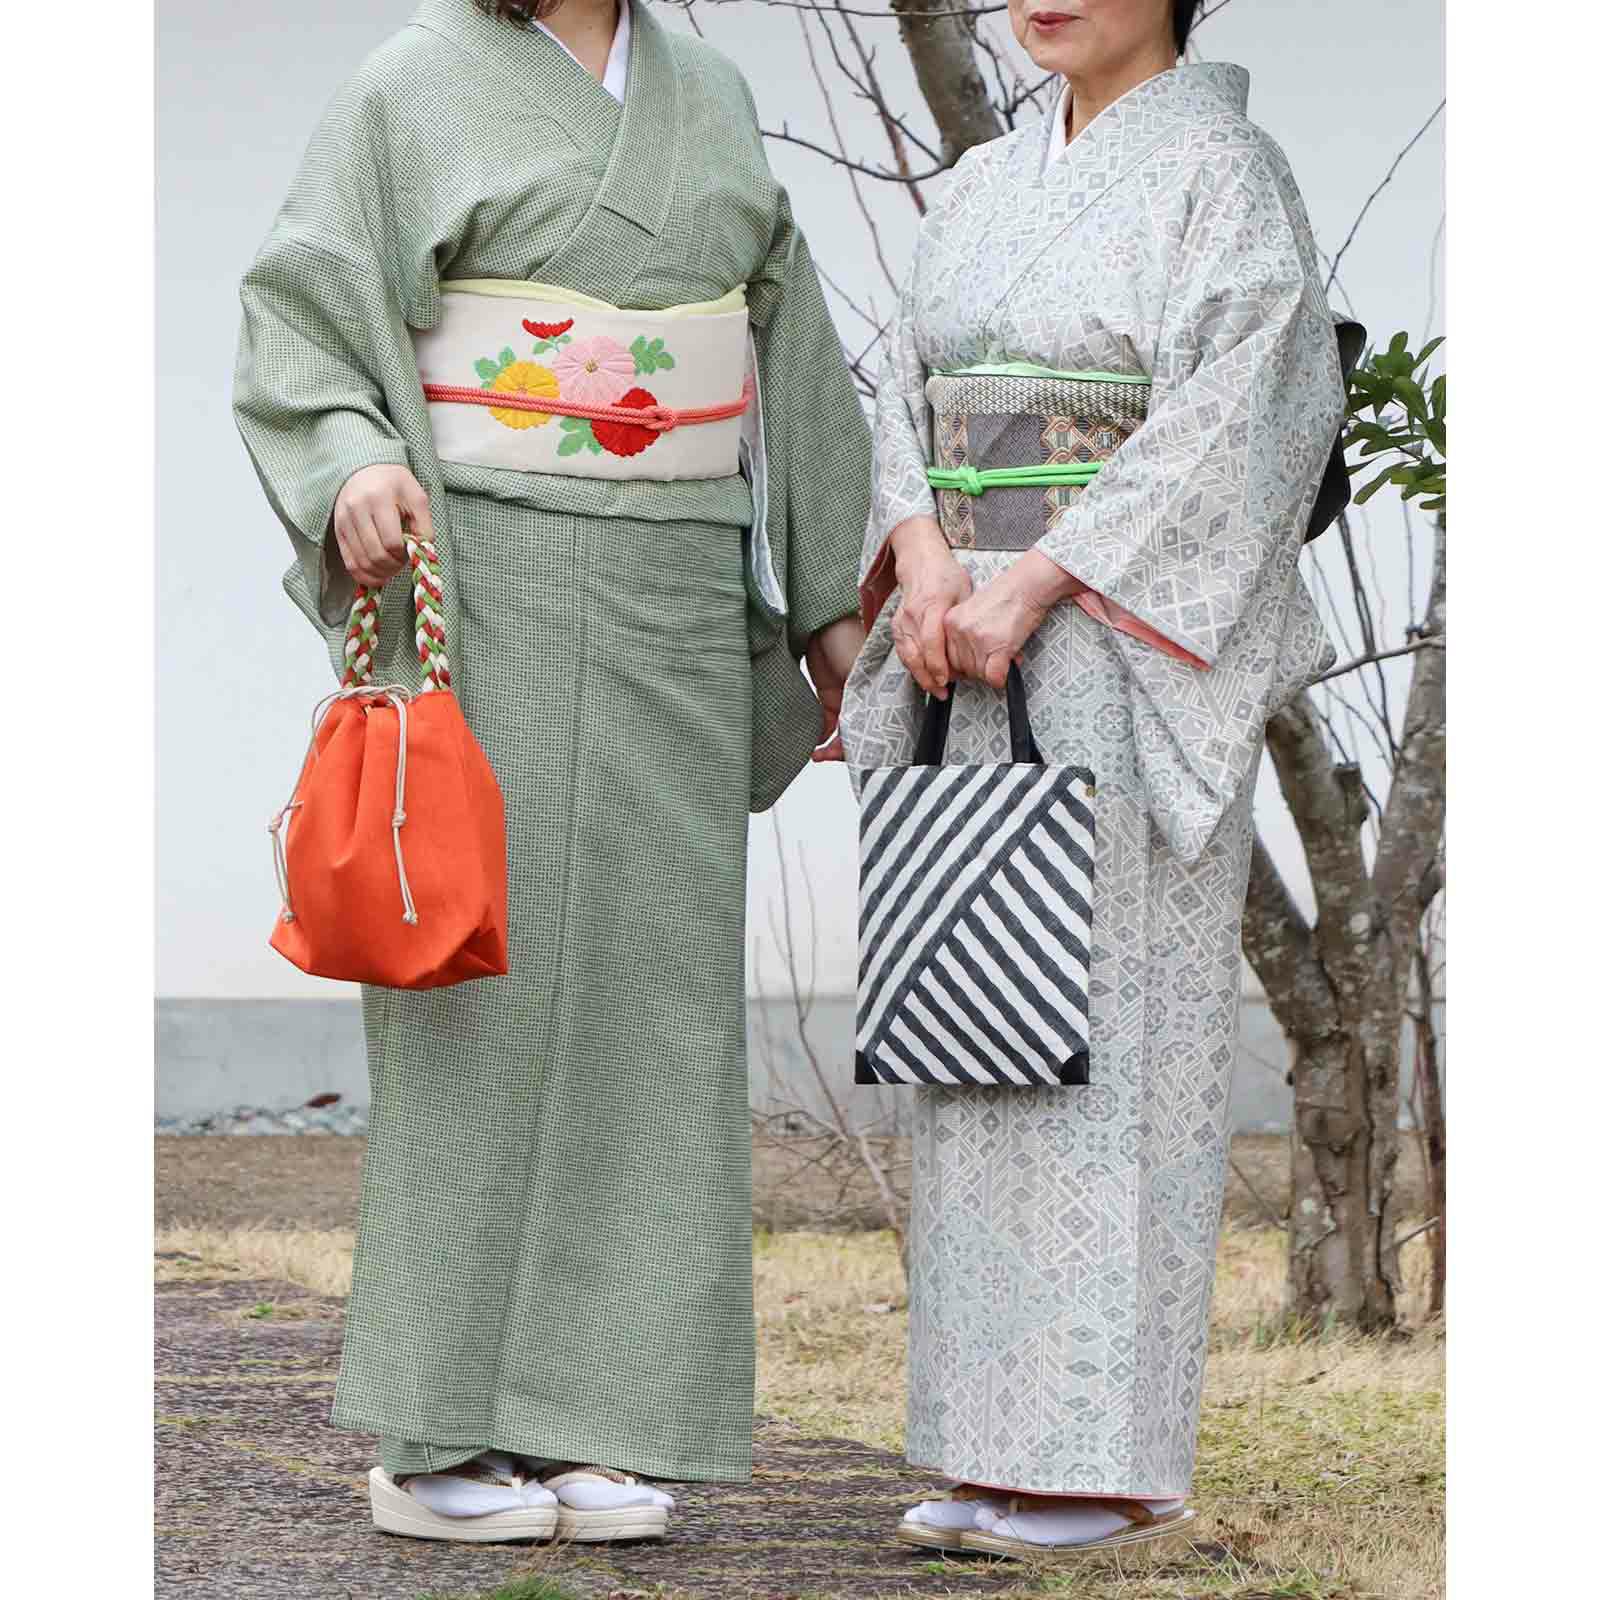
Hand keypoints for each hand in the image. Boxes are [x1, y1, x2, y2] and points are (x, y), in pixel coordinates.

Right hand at [333, 464, 433, 587]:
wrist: (364, 469)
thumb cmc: (394, 484)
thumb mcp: (416, 497)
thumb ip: (424, 525)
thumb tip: (422, 552)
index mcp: (379, 498)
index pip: (391, 541)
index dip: (403, 555)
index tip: (410, 552)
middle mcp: (356, 509)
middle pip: (376, 555)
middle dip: (393, 567)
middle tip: (401, 563)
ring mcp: (343, 521)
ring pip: (361, 562)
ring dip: (380, 574)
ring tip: (391, 571)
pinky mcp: (337, 530)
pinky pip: (349, 562)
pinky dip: (364, 576)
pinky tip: (377, 578)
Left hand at [807, 614, 867, 761]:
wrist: (822, 621)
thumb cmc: (848, 637)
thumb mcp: (859, 671)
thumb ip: (859, 699)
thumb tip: (853, 731)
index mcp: (880, 692)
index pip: (878, 726)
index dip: (869, 744)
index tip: (858, 758)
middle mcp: (864, 697)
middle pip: (859, 732)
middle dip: (848, 750)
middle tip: (832, 758)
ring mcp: (846, 698)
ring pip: (841, 732)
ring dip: (831, 746)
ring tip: (819, 756)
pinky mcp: (827, 696)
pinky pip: (825, 722)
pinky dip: (820, 736)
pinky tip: (814, 745)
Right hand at [887, 515, 971, 698]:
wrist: (921, 563)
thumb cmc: (946, 577)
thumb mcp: (966, 593)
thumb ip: (975, 621)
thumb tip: (1001, 646)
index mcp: (933, 604)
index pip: (931, 640)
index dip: (937, 663)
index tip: (945, 679)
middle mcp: (913, 614)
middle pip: (916, 653)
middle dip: (928, 677)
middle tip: (942, 692)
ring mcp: (902, 621)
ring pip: (907, 656)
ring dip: (920, 676)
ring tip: (935, 689)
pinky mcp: (896, 626)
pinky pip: (902, 652)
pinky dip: (913, 666)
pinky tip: (924, 676)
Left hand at [945, 549, 1081, 689]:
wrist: (1026, 586)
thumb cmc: (1006, 596)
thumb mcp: (972, 611)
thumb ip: (963, 633)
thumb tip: (965, 659)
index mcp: (949, 621)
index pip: (945, 656)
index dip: (961, 663)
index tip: (972, 662)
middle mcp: (959, 630)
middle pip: (960, 668)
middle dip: (977, 668)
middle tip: (991, 660)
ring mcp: (977, 639)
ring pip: (977, 674)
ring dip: (991, 671)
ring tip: (1003, 656)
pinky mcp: (997, 648)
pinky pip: (994, 677)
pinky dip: (1002, 677)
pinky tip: (1007, 668)